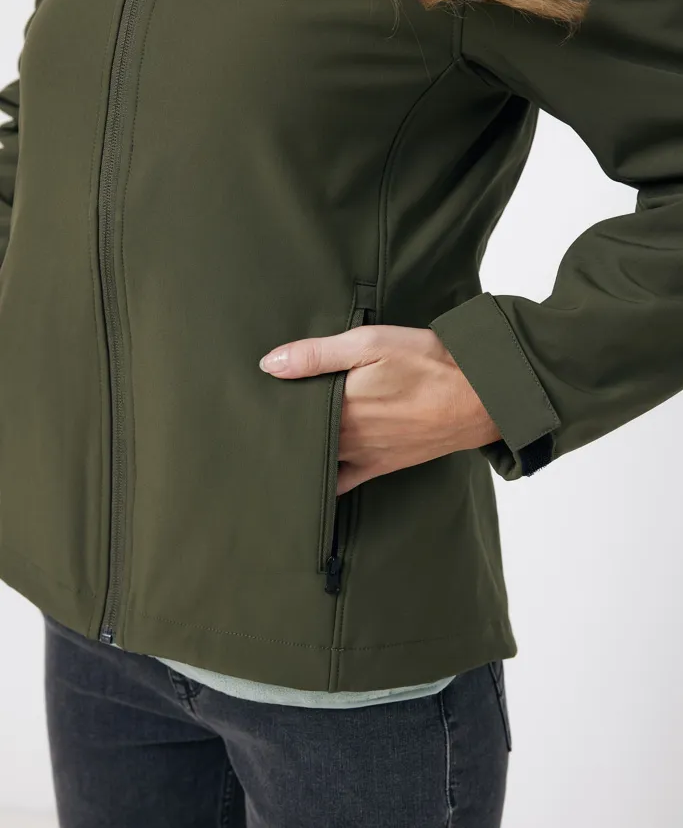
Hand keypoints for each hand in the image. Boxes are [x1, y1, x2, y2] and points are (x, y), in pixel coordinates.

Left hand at [259, 324, 502, 494]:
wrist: (479, 396)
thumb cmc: (428, 363)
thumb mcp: (372, 343)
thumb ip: (318, 354)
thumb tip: (270, 364)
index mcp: (340, 405)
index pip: (288, 411)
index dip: (265, 408)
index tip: (240, 404)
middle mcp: (346, 438)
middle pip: (297, 438)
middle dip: (273, 432)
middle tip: (243, 428)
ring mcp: (362, 456)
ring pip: (313, 461)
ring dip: (292, 456)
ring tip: (264, 450)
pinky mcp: (379, 466)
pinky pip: (340, 484)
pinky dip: (319, 484)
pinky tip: (301, 482)